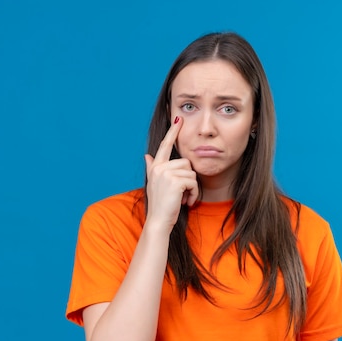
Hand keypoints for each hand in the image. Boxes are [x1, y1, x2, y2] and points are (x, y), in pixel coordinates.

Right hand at [144, 116, 198, 231]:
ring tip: (184, 199)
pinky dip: (194, 193)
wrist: (158, 221)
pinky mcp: (175, 181)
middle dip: (189, 179)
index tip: (178, 118)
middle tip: (183, 194)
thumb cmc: (160, 205)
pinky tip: (186, 202)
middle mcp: (159, 167)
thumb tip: (147, 155)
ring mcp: (166, 173)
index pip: (165, 145)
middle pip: (186, 162)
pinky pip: (193, 182)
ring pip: (191, 173)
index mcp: (155, 167)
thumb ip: (152, 167)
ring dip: (192, 188)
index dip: (173, 131)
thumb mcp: (155, 184)